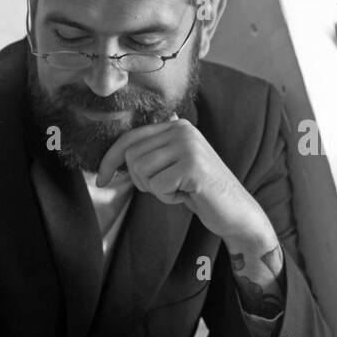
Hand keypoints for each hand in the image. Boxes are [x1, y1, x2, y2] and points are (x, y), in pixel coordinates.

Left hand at [98, 118, 272, 247]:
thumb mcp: (174, 165)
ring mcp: (189, 146)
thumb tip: (118, 152)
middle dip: (140, 180)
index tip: (101, 179)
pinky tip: (186, 196)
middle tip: (164, 188)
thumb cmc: (200, 190)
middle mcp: (182, 130)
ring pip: (141, 170)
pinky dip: (167, 198)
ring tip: (177, 190)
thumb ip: (153, 152)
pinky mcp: (192, 166)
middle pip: (131, 156)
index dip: (110, 159)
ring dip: (155, 189)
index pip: (130, 137)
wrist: (235, 211)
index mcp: (177, 126)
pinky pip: (157, 186)